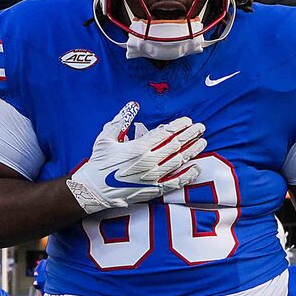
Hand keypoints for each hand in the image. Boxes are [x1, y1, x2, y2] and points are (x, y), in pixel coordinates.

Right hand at [65, 102, 207, 217]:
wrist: (93, 190)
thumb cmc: (99, 162)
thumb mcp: (106, 137)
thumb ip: (122, 119)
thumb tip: (133, 105)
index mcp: (138, 147)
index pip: (165, 133)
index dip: (179, 126)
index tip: (188, 121)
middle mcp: (149, 162)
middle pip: (176, 145)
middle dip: (190, 135)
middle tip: (201, 128)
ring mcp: (153, 177)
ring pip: (179, 161)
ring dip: (192, 151)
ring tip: (202, 142)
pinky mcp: (153, 190)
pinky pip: (175, 182)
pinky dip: (187, 175)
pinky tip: (196, 168)